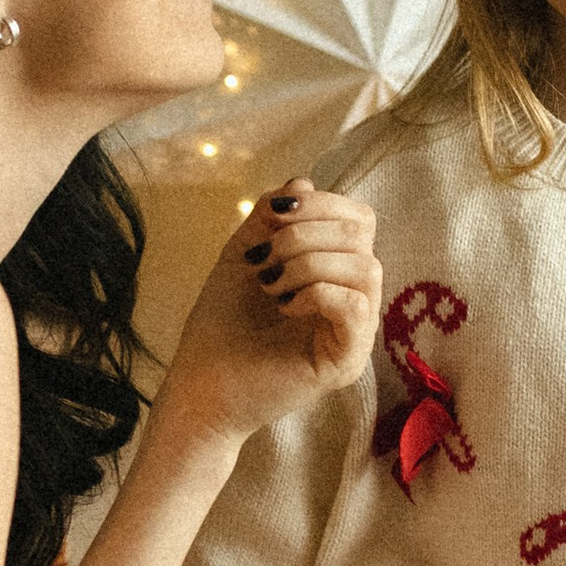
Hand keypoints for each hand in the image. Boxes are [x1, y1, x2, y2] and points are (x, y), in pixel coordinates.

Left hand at [158, 183, 379, 445]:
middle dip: (305, 234)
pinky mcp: (348, 361)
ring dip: (308, 263)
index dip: (321, 204)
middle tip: (264, 260)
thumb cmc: (220, 324)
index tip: (273, 215)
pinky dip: (316, 294)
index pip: (358, 218)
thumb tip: (303, 183)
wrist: (200, 383)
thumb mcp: (244, 251)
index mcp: (334, 271)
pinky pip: (357, 306)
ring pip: (366, 268)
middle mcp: (353, 298)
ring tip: (271, 286)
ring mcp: (355, 332)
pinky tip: (285, 308)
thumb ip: (272, 216)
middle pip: (362, 235)